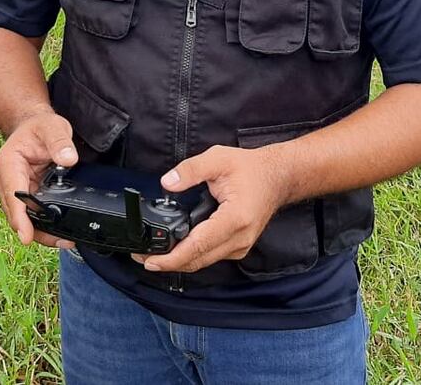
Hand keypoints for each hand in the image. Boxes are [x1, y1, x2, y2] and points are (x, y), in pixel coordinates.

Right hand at [0, 109, 78, 249]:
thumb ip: (59, 142)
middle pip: (16, 213)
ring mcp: (15, 191)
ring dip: (41, 232)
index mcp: (8, 164)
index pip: (13, 194)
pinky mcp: (25, 196)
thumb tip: (68, 159)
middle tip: (60, 241)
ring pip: (23, 218)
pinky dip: (44, 225)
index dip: (19, 217)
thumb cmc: (39, 127)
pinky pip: (32, 214)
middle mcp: (7, 181)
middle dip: (34, 231)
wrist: (34, 126)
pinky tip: (60, 233)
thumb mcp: (52, 127)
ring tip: (64, 241)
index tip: (25, 236)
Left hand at [132, 145, 286, 273]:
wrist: (278, 177)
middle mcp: (239, 238)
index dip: (172, 258)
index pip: (199, 246)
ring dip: (178, 261)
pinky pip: (211, 257)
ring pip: (204, 262)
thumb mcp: (218, 158)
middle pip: (198, 260)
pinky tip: (175, 249)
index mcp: (235, 219)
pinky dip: (192, 256)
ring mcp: (241, 246)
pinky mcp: (238, 247)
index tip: (151, 261)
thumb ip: (191, 170)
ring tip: (153, 254)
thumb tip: (167, 183)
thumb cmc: (251, 168)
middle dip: (168, 262)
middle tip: (142, 257)